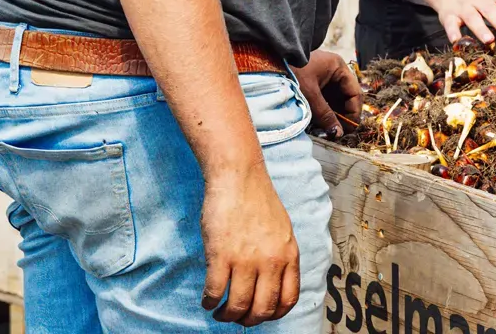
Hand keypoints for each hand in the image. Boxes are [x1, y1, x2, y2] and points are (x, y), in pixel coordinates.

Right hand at [200, 160, 299, 325]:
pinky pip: (215, 292)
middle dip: (248, 321)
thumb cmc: (257, 200)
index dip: (273, 315)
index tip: (260, 315)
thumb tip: (271, 283)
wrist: (238, 176)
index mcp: (289, 255)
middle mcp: (271, 260)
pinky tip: (207, 300)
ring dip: (226, 315)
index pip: (288, 299)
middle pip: (263, 308)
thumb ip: (279, 256)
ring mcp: (246, 259)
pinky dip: (209, 302)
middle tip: (237, 317)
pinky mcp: (221, 255)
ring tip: (219, 312)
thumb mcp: (282, 230)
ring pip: (238, 306)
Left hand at [292, 50, 362, 137]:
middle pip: (346, 97)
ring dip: (333, 115)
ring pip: (335, 100)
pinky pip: (325, 100)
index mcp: (338, 68)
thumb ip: (325, 115)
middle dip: (343, 115)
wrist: (266, 60)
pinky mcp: (314, 84)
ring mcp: (324, 78)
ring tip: (328, 129)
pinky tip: (320, 123)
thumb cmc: (291, 72)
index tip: (348, 130)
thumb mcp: (309, 95)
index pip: (354, 93)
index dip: (354, 112)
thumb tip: (338, 133)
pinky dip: (324, 112)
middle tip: (338, 132)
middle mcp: (334, 72)